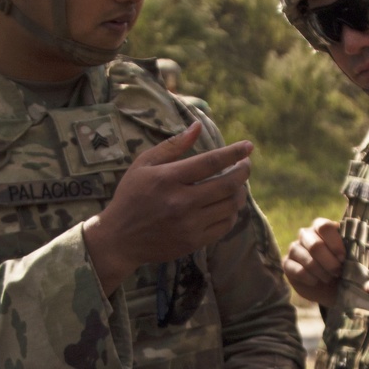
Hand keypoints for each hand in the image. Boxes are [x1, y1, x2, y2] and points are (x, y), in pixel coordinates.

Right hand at [83, 122, 252, 294]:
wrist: (120, 239)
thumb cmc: (131, 196)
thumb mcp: (143, 164)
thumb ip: (172, 146)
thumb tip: (197, 127)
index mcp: (168, 179)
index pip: (211, 162)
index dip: (234, 153)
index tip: (249, 146)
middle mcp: (181, 202)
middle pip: (227, 185)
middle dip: (243, 172)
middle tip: (246, 165)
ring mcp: (189, 224)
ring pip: (230, 206)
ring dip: (240, 192)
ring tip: (237, 185)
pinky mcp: (193, 242)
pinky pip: (224, 226)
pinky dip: (232, 213)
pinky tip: (228, 205)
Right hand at [282, 218, 345, 306]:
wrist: (330, 287)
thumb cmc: (343, 268)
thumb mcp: (351, 257)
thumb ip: (353, 249)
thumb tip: (360, 248)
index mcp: (321, 227)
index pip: (324, 227)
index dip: (335, 244)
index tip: (343, 258)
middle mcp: (305, 234)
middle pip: (315, 246)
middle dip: (330, 263)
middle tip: (338, 272)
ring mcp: (294, 248)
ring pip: (308, 260)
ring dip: (322, 273)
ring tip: (329, 278)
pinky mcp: (287, 263)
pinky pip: (298, 271)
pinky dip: (311, 279)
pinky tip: (316, 281)